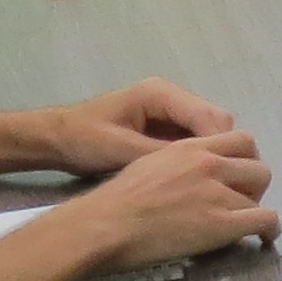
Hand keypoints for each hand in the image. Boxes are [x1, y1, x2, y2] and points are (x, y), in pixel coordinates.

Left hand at [34, 78, 234, 173]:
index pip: (210, 116)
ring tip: (214, 186)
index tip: (224, 179)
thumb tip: (199, 170)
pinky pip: (192, 141)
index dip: (221, 146)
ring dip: (212, 157)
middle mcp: (171, 98)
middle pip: (215, 122)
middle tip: (224, 186)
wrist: (56, 139)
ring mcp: (169, 112)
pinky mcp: (164, 127)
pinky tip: (197, 181)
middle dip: (222, 152)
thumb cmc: (84, 139)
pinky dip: (198, 159)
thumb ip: (161, 155)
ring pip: (207, 132)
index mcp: (161, 94)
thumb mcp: (122, 149)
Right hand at [61, 131, 279, 268]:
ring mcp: (218, 193)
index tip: (239, 175)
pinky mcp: (223, 223)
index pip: (241, 140)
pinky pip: (266, 220)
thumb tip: (185, 175)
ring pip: (261, 196)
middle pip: (258, 167)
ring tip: (244, 224)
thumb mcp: (147, 163)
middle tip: (241, 202)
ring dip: (255, 210)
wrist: (107, 225)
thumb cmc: (116, 200)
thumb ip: (176, 162)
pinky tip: (265, 238)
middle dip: (254, 185)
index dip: (246, 159)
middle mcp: (210, 164)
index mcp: (190, 147)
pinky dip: (270, 229)